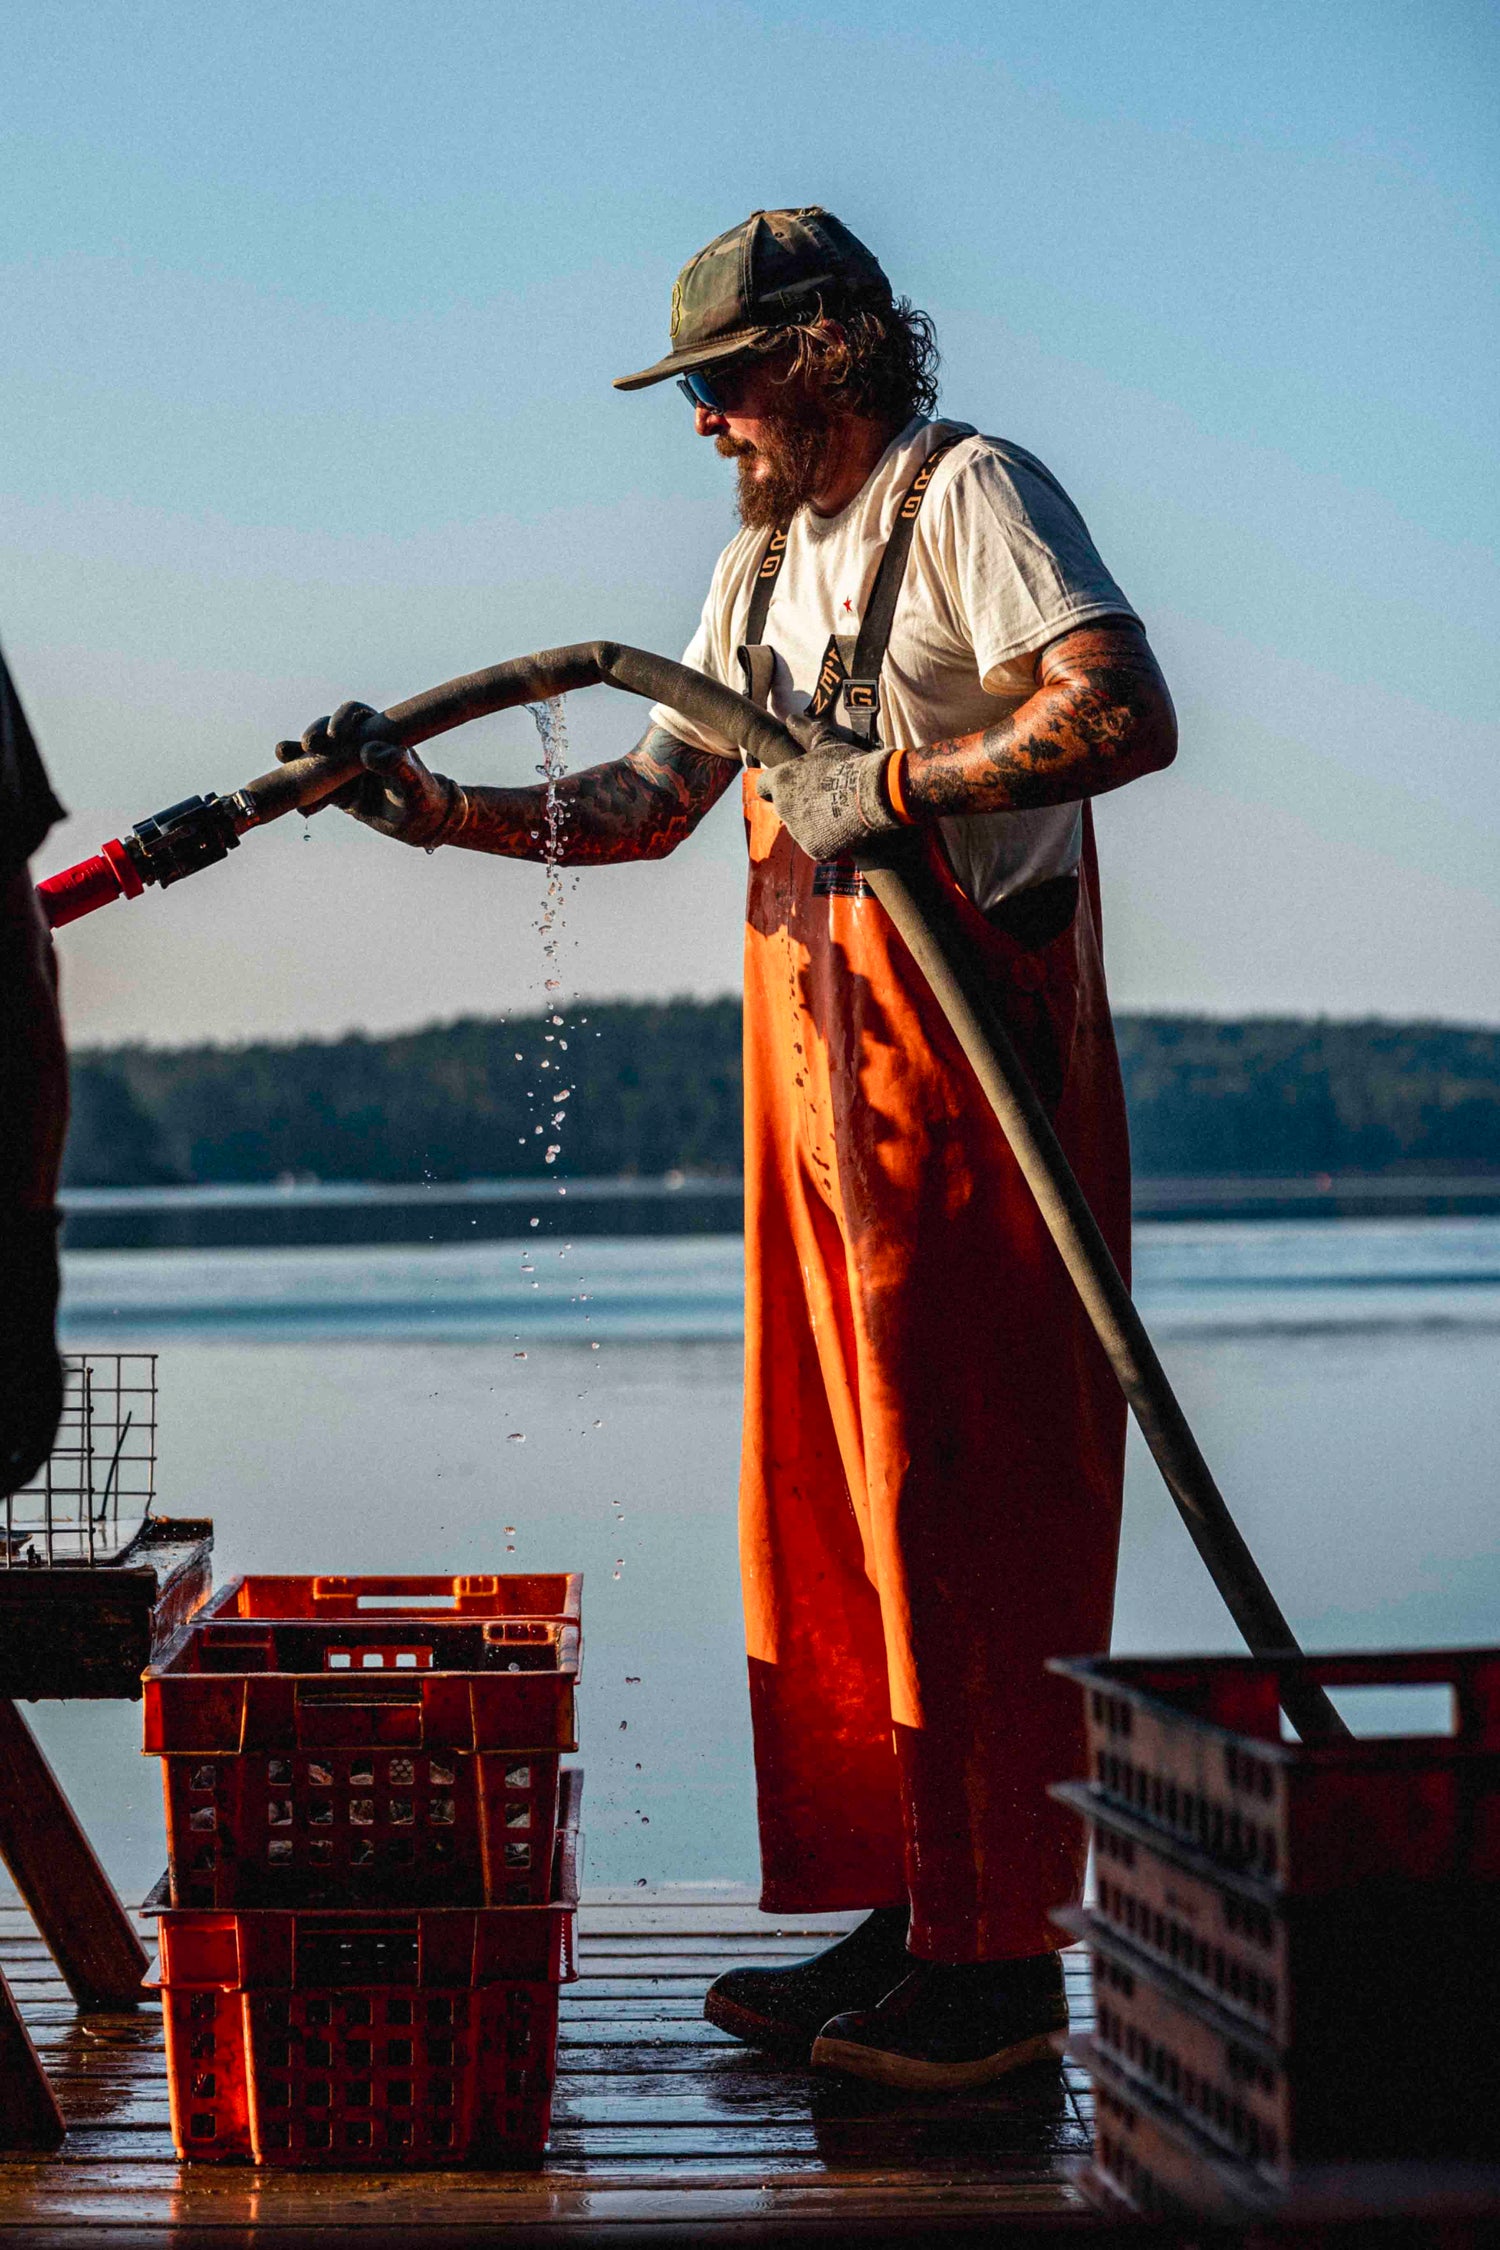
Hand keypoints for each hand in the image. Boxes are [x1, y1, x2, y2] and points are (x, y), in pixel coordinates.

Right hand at [275, 702, 467, 849]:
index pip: (356, 715)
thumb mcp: (414, 781)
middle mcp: (357, 746)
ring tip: (284, 759)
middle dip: (314, 736)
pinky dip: (309, 798)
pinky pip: (317, 791)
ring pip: (315, 759)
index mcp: (377, 733)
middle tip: (309, 746)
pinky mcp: (337, 791)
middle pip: (328, 732)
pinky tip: (304, 808)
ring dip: (298, 759)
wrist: (419, 822)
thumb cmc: (422, 795)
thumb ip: (397, 765)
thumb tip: (370, 751)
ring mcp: (343, 768)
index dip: (342, 718)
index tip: (337, 734)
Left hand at [752, 711, 902, 860]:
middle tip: (825, 799)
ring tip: (840, 813)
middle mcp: (783, 807)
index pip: (763, 786)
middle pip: (785, 808)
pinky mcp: (814, 848)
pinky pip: (818, 846)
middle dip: (800, 805)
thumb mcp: (827, 743)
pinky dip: (829, 842)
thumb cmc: (849, 764)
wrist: (874, 793)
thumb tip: (791, 718)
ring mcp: (798, 831)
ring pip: (801, 829)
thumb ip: (806, 731)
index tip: (790, 787)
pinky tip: (845, 831)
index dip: (775, 787)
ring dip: (815, 824)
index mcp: (781, 780)